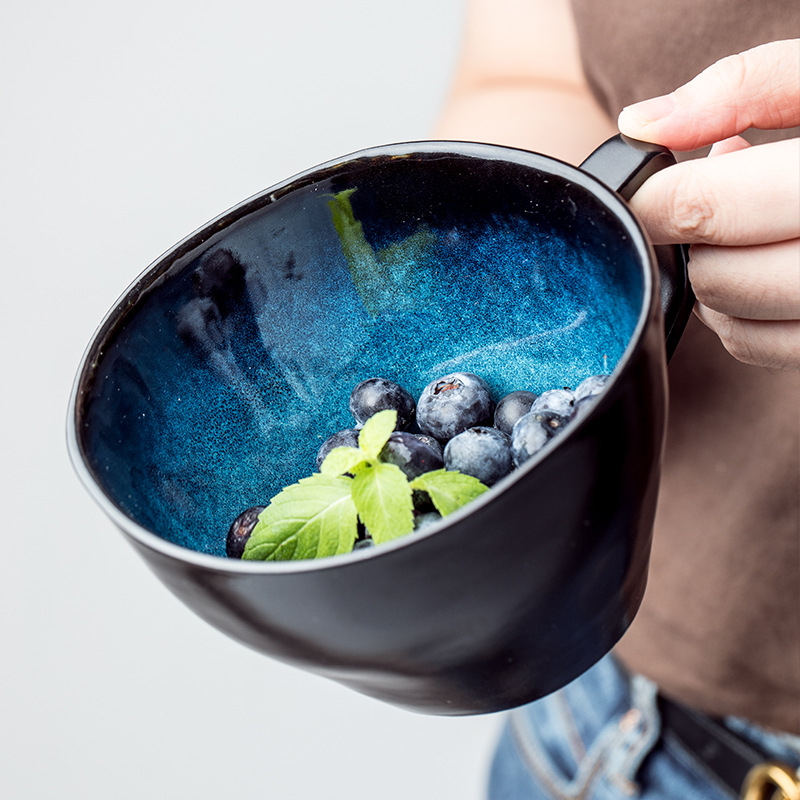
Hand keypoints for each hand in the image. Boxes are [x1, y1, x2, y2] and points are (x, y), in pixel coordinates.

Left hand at [617, 39, 799, 370]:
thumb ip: (745, 86)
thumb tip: (640, 124)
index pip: (709, 209)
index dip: (653, 201)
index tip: (638, 190)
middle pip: (715, 273)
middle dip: (695, 235)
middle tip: (715, 194)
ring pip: (731, 319)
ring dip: (714, 273)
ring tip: (747, 220)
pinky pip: (758, 348)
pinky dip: (738, 312)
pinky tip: (760, 260)